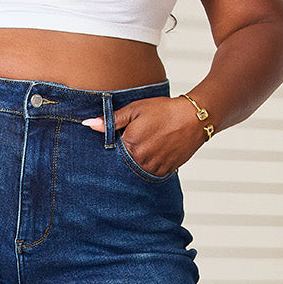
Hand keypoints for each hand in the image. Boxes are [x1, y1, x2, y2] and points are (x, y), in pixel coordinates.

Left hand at [82, 96, 207, 175]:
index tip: (115, 143)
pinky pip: (150, 174)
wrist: (194, 118)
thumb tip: (88, 124)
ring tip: (147, 146)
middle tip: (136, 143)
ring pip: (136, 170)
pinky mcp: (165, 171)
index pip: (111, 154)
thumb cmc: (164, 111)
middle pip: (122, 164)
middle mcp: (140, 160)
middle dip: (123, 157)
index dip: (113, 147)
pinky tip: (154, 153)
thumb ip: (111, 120)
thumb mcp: (135, 110)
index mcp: (129, 145)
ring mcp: (154, 167)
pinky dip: (149, 166)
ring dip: (136, 163)